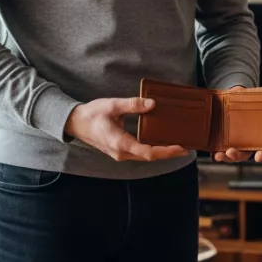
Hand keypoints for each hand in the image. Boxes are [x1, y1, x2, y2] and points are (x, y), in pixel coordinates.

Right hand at [64, 98, 188, 161]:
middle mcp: (121, 152)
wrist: (75, 123)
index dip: (166, 151)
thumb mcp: (112, 105)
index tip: (181, 147)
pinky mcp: (119, 151)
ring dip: (161, 153)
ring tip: (178, 147)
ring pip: (145, 157)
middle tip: (186, 148)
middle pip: (150, 157)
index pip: (148, 152)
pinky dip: (152, 150)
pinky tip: (161, 144)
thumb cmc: (91, 114)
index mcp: (120, 143)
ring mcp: (120, 153)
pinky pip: (139, 153)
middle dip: (169, 153)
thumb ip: (132, 104)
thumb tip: (152, 104)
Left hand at [211, 85, 261, 163]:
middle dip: (238, 155)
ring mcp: (236, 142)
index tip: (258, 156)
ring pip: (234, 154)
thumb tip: (241, 91)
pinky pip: (221, 151)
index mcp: (260, 132)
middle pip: (246, 153)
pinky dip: (217, 155)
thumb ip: (245, 95)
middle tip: (231, 152)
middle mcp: (249, 140)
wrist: (232, 97)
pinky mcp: (224, 141)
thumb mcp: (246, 95)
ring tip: (219, 155)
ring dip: (227, 157)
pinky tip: (213, 154)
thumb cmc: (243, 97)